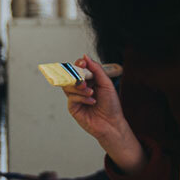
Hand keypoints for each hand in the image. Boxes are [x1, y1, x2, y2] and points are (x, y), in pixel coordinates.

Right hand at [59, 58, 144, 174]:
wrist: (112, 123)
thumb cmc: (111, 105)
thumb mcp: (106, 83)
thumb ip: (96, 69)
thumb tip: (85, 57)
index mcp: (89, 80)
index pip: (78, 68)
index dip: (78, 64)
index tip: (82, 62)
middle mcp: (81, 88)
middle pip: (70, 76)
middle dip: (76, 76)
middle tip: (84, 80)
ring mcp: (75, 97)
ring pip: (68, 86)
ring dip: (79, 88)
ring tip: (90, 92)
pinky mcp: (73, 107)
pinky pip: (71, 98)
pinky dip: (82, 98)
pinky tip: (92, 102)